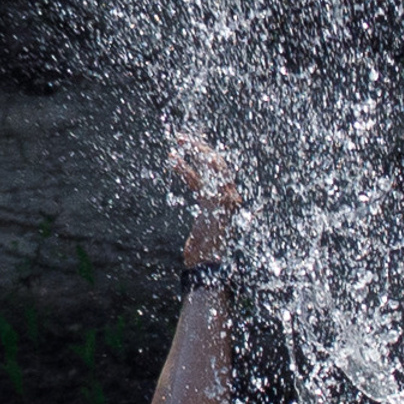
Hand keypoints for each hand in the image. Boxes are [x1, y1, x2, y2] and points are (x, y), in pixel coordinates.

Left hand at [168, 133, 240, 267]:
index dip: (205, 155)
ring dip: (195, 150)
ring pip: (213, 165)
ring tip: (179, 140)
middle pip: (218, 163)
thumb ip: (207, 211)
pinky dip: (185, 169)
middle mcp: (230, 197)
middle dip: (200, 147)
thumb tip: (202, 207)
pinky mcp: (215, 205)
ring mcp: (225, 200)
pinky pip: (200, 180)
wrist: (208, 267)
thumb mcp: (205, 226)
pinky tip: (173, 160)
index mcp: (228, 199)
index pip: (219, 170)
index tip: (190, 144)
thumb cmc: (204, 252)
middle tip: (182, 137)